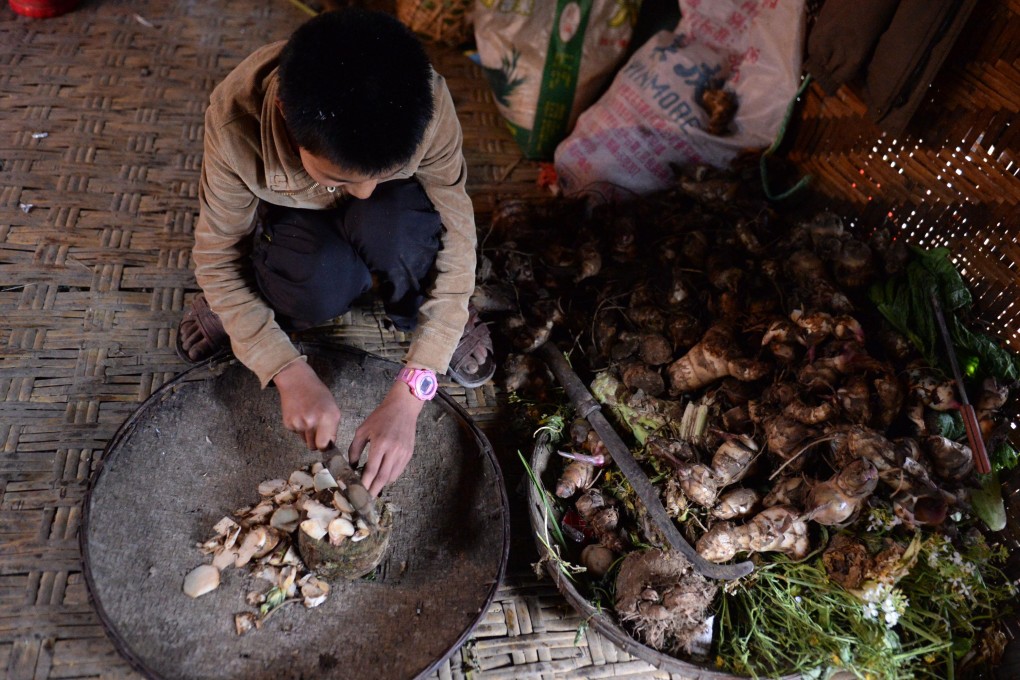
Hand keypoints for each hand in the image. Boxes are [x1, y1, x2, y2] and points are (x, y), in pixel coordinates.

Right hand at [273, 360, 340, 450]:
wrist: (297, 382)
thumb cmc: (318, 394)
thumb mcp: (332, 408)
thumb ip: (332, 427)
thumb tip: (328, 445)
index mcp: (327, 418)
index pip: (324, 445)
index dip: (325, 446)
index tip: (325, 443)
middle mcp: (312, 423)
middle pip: (313, 446)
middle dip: (316, 442)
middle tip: (317, 431)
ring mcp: (298, 424)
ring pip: (304, 440)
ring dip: (307, 434)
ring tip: (308, 418)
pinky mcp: (288, 424)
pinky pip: (296, 433)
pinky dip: (298, 428)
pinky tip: (299, 415)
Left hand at [348, 381, 425, 496]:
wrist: (403, 408)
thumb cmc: (380, 417)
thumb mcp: (363, 430)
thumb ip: (355, 449)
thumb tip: (352, 466)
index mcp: (380, 444)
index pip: (371, 470)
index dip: (364, 483)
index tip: (357, 492)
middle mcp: (393, 450)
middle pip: (383, 478)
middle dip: (373, 490)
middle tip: (365, 500)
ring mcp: (403, 453)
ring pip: (392, 476)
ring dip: (381, 484)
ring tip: (372, 486)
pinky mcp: (409, 454)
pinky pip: (398, 471)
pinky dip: (389, 476)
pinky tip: (382, 475)